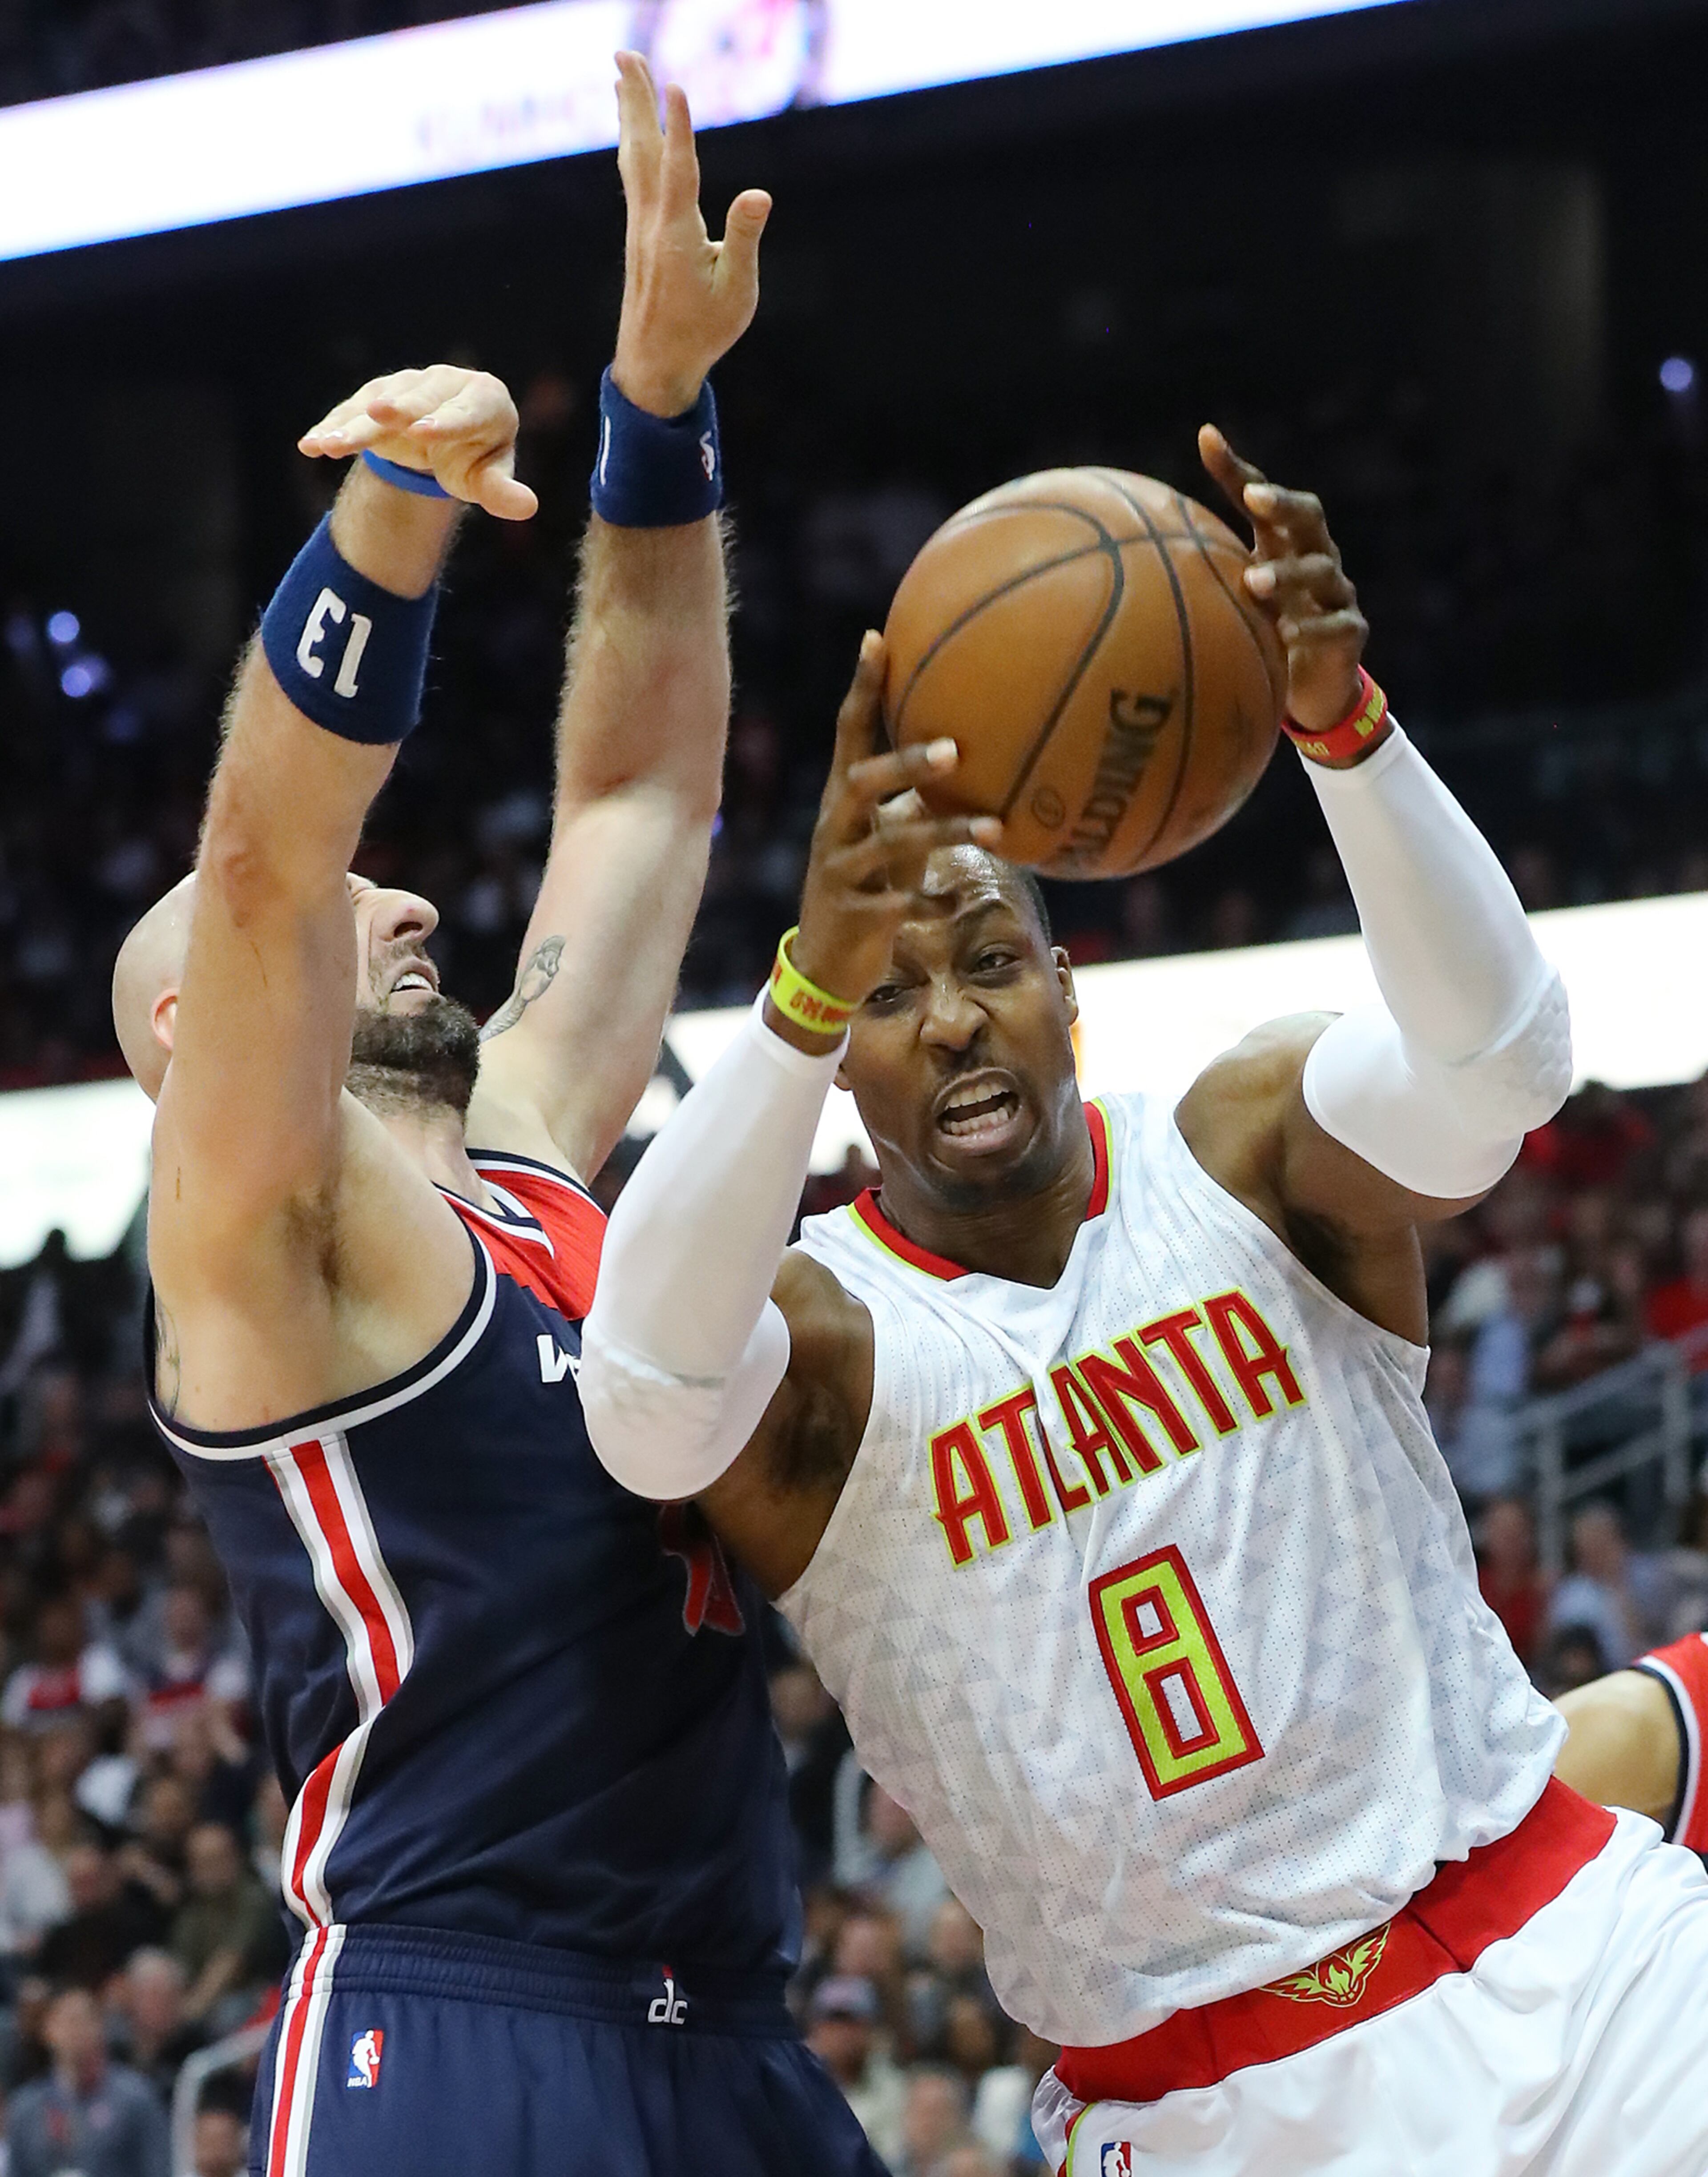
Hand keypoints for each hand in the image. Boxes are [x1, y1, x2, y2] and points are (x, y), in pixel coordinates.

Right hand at [299, 365, 538, 521]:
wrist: (446, 436)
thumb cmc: (475, 457)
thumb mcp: (488, 476)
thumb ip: (502, 490)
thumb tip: (528, 507)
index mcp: (483, 399)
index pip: (464, 412)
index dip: (445, 422)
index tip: (424, 432)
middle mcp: (444, 383)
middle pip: (416, 400)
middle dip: (396, 408)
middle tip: (376, 415)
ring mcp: (405, 386)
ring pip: (377, 404)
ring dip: (353, 424)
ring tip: (327, 444)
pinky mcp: (374, 396)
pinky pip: (350, 412)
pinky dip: (331, 427)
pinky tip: (309, 444)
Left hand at [611, 50, 770, 416]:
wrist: (654, 365)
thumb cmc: (701, 333)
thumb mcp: (735, 294)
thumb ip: (744, 240)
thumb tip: (759, 195)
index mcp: (676, 235)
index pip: (679, 170)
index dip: (678, 128)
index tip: (673, 87)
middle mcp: (651, 223)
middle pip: (643, 150)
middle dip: (636, 101)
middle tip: (626, 55)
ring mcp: (641, 227)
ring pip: (633, 158)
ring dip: (630, 113)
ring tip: (624, 74)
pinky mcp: (640, 235)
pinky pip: (634, 176)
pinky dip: (633, 144)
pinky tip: (631, 133)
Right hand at [773, 634, 1001, 1049]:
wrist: (827, 963)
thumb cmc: (873, 888)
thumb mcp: (892, 837)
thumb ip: (918, 799)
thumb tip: (973, 753)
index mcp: (843, 800)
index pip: (848, 733)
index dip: (860, 688)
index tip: (877, 639)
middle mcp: (834, 826)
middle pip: (861, 780)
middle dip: (907, 763)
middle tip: (956, 749)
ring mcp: (838, 870)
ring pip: (888, 842)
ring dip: (943, 834)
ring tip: (994, 831)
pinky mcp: (850, 913)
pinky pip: (891, 905)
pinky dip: (924, 902)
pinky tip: (954, 906)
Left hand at [1199, 425, 1374, 749]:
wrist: (1313, 688)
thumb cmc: (1265, 633)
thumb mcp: (1231, 603)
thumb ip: (1197, 577)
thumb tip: (1126, 552)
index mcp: (1284, 544)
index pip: (1262, 497)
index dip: (1237, 469)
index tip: (1207, 440)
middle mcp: (1316, 558)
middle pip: (1308, 516)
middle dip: (1283, 504)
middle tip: (1255, 500)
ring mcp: (1337, 593)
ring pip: (1319, 571)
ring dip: (1288, 574)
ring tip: (1256, 583)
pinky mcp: (1351, 632)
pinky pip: (1336, 624)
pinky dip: (1313, 627)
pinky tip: (1288, 633)